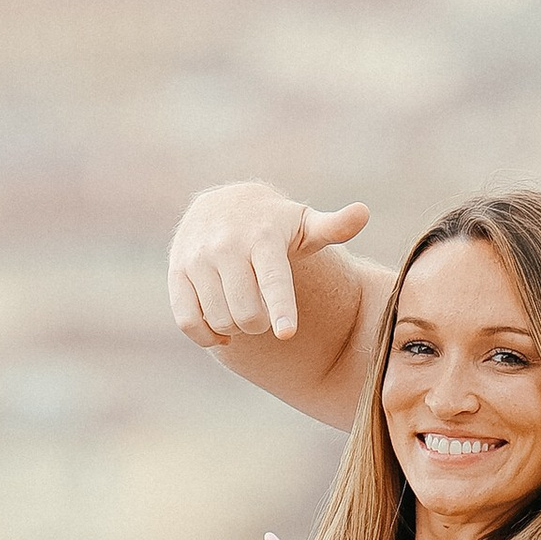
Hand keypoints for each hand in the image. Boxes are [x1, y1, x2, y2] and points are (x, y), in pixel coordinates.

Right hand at [168, 184, 370, 345]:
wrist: (222, 204)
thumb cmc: (274, 223)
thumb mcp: (304, 222)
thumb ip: (334, 226)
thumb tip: (363, 213)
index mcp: (263, 238)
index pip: (273, 279)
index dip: (280, 309)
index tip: (287, 333)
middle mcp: (227, 246)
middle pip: (246, 312)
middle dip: (261, 325)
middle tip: (266, 316)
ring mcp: (197, 259)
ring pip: (219, 318)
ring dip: (236, 329)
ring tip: (245, 315)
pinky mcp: (177, 272)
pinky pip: (188, 320)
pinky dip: (206, 335)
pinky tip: (221, 330)